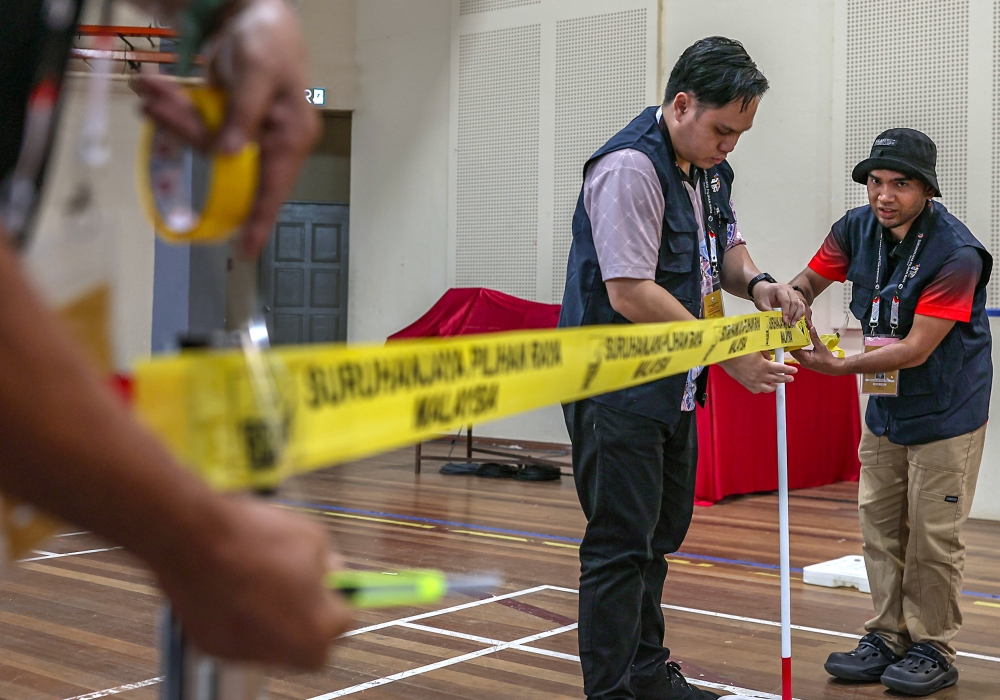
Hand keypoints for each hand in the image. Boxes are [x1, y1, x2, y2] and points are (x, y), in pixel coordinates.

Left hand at [134, 0, 318, 257]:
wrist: (259, 15)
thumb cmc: (270, 42)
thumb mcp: (258, 72)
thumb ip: (243, 114)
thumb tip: (229, 154)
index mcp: (291, 136)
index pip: (275, 186)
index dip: (260, 220)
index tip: (247, 251)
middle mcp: (274, 142)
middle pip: (226, 159)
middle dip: (185, 132)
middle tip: (151, 103)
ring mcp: (252, 134)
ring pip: (206, 142)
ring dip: (173, 117)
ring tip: (148, 89)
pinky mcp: (232, 122)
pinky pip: (201, 127)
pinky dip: (177, 110)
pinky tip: (158, 93)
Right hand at [156, 496, 352, 668]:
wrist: (194, 537)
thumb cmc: (254, 538)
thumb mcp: (313, 538)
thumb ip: (329, 563)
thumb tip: (329, 571)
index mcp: (319, 629)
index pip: (342, 622)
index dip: (335, 596)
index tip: (327, 585)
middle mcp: (286, 653)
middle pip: (309, 642)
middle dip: (307, 616)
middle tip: (296, 585)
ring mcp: (248, 654)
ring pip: (273, 641)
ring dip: (275, 620)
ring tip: (260, 581)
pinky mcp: (215, 649)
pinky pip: (240, 637)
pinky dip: (242, 619)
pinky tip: (234, 589)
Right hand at [720, 351, 796, 393]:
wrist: (726, 357)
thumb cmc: (739, 351)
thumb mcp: (755, 348)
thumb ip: (765, 353)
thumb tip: (770, 357)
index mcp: (764, 365)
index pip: (781, 368)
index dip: (789, 370)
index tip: (794, 370)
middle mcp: (760, 375)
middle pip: (777, 379)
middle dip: (786, 379)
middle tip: (790, 378)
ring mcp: (753, 381)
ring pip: (768, 388)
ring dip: (774, 386)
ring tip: (777, 384)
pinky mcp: (746, 384)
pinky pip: (756, 390)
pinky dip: (761, 389)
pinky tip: (762, 387)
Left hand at [752, 281, 807, 324]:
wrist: (763, 289)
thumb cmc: (762, 295)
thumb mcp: (761, 303)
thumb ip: (767, 310)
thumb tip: (774, 320)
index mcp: (779, 288)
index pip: (786, 300)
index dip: (786, 311)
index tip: (785, 320)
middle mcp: (788, 289)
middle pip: (794, 301)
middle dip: (793, 314)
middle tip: (789, 323)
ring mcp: (792, 292)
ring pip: (800, 303)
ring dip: (798, 314)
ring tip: (793, 323)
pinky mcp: (795, 297)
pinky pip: (801, 304)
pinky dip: (800, 312)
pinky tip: (796, 319)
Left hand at [790, 325, 844, 375]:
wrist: (832, 367)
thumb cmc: (827, 358)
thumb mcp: (820, 346)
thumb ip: (814, 337)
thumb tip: (811, 327)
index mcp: (805, 358)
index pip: (794, 349)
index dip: (792, 342)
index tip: (790, 335)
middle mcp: (802, 362)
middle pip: (792, 352)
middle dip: (792, 344)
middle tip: (791, 336)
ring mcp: (803, 363)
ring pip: (794, 354)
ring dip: (794, 347)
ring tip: (794, 339)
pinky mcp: (804, 363)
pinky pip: (798, 356)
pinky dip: (797, 351)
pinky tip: (799, 345)